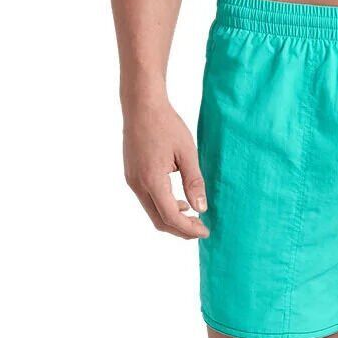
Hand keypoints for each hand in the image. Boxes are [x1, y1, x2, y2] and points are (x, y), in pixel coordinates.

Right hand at [123, 97, 209, 238]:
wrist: (142, 106)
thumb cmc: (166, 125)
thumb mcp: (187, 152)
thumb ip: (194, 182)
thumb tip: (201, 209)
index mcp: (152, 180)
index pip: (170, 216)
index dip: (188, 228)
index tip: (205, 231)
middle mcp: (138, 184)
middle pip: (158, 220)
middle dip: (180, 229)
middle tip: (201, 229)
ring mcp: (132, 180)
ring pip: (151, 211)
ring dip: (172, 218)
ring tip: (193, 215)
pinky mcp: (131, 175)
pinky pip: (147, 199)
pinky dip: (163, 206)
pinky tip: (179, 200)